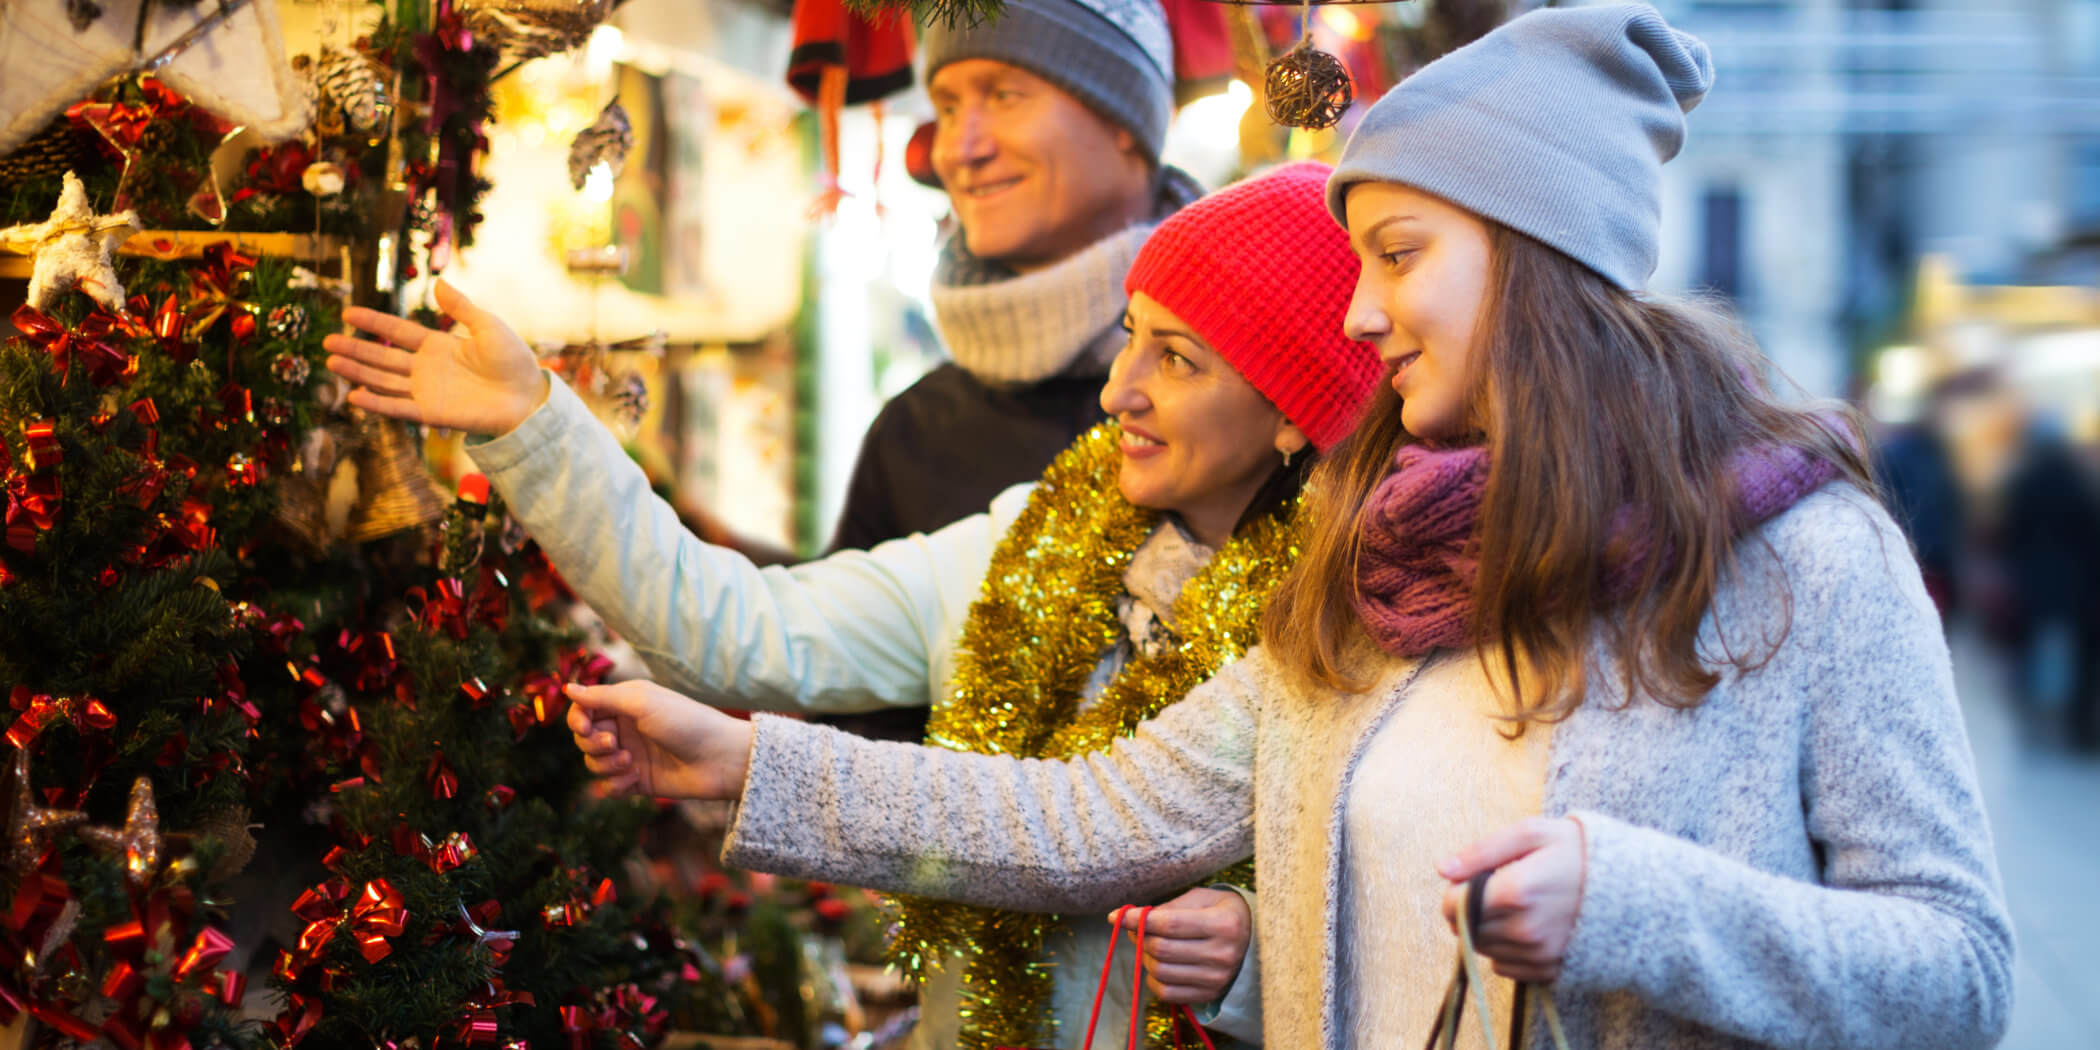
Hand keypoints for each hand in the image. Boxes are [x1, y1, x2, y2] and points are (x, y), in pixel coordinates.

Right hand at [323, 279, 547, 435]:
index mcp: (439, 346)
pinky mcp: (432, 413)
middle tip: (327, 342)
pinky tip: (354, 396)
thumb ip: (461, 307)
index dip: (373, 322)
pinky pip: (398, 408)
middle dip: (355, 349)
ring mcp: (427, 391)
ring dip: (358, 373)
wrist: (528, 397)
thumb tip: (438, 281)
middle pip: (383, 357)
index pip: (397, 331)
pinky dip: (377, 404)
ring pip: (384, 381)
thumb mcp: (487, 326)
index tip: (347, 313)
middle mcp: (427, 368)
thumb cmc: (514, 361)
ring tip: (331, 363)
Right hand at [564, 680, 755, 799]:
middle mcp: (626, 728)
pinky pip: (609, 787)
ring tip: (630, 762)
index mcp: (626, 703)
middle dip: (592, 743)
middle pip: (584, 739)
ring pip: (594, 764)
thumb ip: (602, 697)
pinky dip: (615, 785)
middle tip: (614, 744)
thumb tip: (568, 688)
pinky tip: (634, 779)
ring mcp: (631, 755)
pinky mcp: (638, 781)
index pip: (584, 710)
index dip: (578, 720)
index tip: (585, 727)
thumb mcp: (641, 702)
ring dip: (604, 765)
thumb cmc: (685, 722)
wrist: (720, 758)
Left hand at [1109, 888, 1251, 1004]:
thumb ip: (1170, 907)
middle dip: (1140, 937)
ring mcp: (1217, 979)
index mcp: (1224, 924)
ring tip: (1149, 944)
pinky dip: (1153, 978)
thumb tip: (1132, 917)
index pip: (1170, 924)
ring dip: (1146, 957)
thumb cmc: (1221, 912)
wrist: (1252, 941)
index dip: (1139, 919)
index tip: (1119, 915)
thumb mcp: (1202, 898)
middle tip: (1136, 928)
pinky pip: (1167, 993)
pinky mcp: (1209, 995)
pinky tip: (1158, 965)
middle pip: (1162, 949)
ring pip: (1161, 971)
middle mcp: (1223, 954)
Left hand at [1437, 816, 1587, 982]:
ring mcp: (1538, 955)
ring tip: (1519, 906)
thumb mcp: (1532, 834)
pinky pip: (1506, 968)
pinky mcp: (1549, 972)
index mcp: (1516, 891)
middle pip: (1465, 930)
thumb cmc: (1580, 853)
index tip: (1473, 880)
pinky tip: (1530, 927)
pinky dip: (1508, 950)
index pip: (1452, 905)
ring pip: (1484, 949)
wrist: (1636, 890)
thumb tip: (1443, 869)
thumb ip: (1482, 851)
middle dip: (1470, 910)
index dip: (1455, 891)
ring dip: (1488, 930)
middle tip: (1498, 890)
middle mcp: (1524, 929)